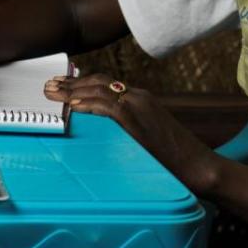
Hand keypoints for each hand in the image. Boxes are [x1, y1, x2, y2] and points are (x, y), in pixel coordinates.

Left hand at [43, 73, 218, 196]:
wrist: (198, 166)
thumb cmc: (174, 159)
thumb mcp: (148, 137)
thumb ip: (127, 130)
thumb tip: (103, 136)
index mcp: (141, 99)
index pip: (106, 84)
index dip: (82, 82)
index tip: (64, 85)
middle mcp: (139, 97)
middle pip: (99, 81)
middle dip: (71, 83)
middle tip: (49, 86)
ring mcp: (139, 106)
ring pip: (99, 89)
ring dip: (72, 90)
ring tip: (52, 93)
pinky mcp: (137, 118)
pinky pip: (107, 106)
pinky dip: (87, 103)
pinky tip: (72, 106)